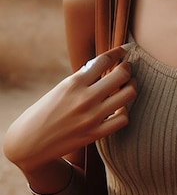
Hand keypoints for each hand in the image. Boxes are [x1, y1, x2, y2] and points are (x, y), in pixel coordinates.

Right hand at [3, 45, 136, 172]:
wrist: (27, 143)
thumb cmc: (44, 111)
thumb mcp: (61, 88)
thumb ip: (83, 78)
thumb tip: (106, 65)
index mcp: (74, 83)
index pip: (105, 60)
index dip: (118, 52)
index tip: (123, 51)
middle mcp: (85, 98)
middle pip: (122, 74)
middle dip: (128, 68)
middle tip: (127, 68)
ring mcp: (92, 117)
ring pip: (128, 94)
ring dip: (132, 86)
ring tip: (129, 85)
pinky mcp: (95, 134)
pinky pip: (123, 119)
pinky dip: (125, 112)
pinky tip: (120, 108)